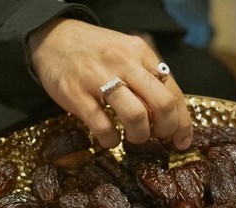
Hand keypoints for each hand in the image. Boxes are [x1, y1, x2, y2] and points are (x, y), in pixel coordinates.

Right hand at [29, 19, 191, 149]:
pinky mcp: (75, 94)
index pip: (172, 91)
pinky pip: (102, 126)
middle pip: (162, 103)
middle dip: (166, 129)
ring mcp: (98, 78)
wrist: (53, 39)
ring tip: (133, 137)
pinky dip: (111, 140)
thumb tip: (169, 115)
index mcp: (141, 53)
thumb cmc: (94, 53)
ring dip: (139, 136)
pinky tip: (109, 138)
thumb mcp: (126, 54)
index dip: (182, 122)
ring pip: (136, 116)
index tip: (181, 140)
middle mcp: (123, 63)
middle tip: (158, 137)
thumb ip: (146, 77)